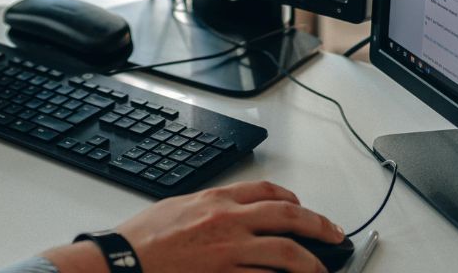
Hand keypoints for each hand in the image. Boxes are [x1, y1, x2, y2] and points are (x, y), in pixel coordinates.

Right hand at [43, 181, 343, 272]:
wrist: (122, 261)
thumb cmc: (142, 238)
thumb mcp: (178, 206)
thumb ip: (209, 208)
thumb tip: (230, 212)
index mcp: (217, 200)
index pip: (267, 191)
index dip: (292, 199)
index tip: (302, 207)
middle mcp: (229, 221)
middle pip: (288, 217)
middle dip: (318, 226)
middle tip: (335, 235)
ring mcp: (230, 251)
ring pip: (285, 252)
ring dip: (309, 262)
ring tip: (321, 270)